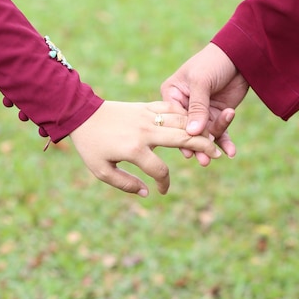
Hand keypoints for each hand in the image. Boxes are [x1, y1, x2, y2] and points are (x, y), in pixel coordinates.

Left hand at [69, 100, 221, 196]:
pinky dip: (184, 114)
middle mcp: (145, 131)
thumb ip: (125, 184)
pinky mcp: (146, 106)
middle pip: (182, 139)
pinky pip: (170, 108)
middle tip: (216, 155)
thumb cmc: (90, 145)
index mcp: (134, 149)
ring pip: (180, 122)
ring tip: (213, 138)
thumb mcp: (101, 170)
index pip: (160, 170)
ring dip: (198, 130)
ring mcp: (147, 116)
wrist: (81, 113)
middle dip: (202, 147)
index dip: (164, 184)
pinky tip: (194, 121)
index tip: (161, 190)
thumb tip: (147, 193)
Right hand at [161, 43, 248, 164]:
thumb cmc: (214, 62)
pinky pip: (220, 132)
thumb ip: (197, 108)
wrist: (240, 54)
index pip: (173, 119)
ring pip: (204, 134)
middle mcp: (184, 106)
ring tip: (217, 155)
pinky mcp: (217, 115)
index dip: (180, 134)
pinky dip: (225, 142)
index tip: (188, 150)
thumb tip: (192, 133)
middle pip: (188, 130)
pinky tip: (231, 152)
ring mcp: (201, 112)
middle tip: (204, 160)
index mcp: (172, 94)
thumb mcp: (202, 82)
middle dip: (196, 145)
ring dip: (212, 145)